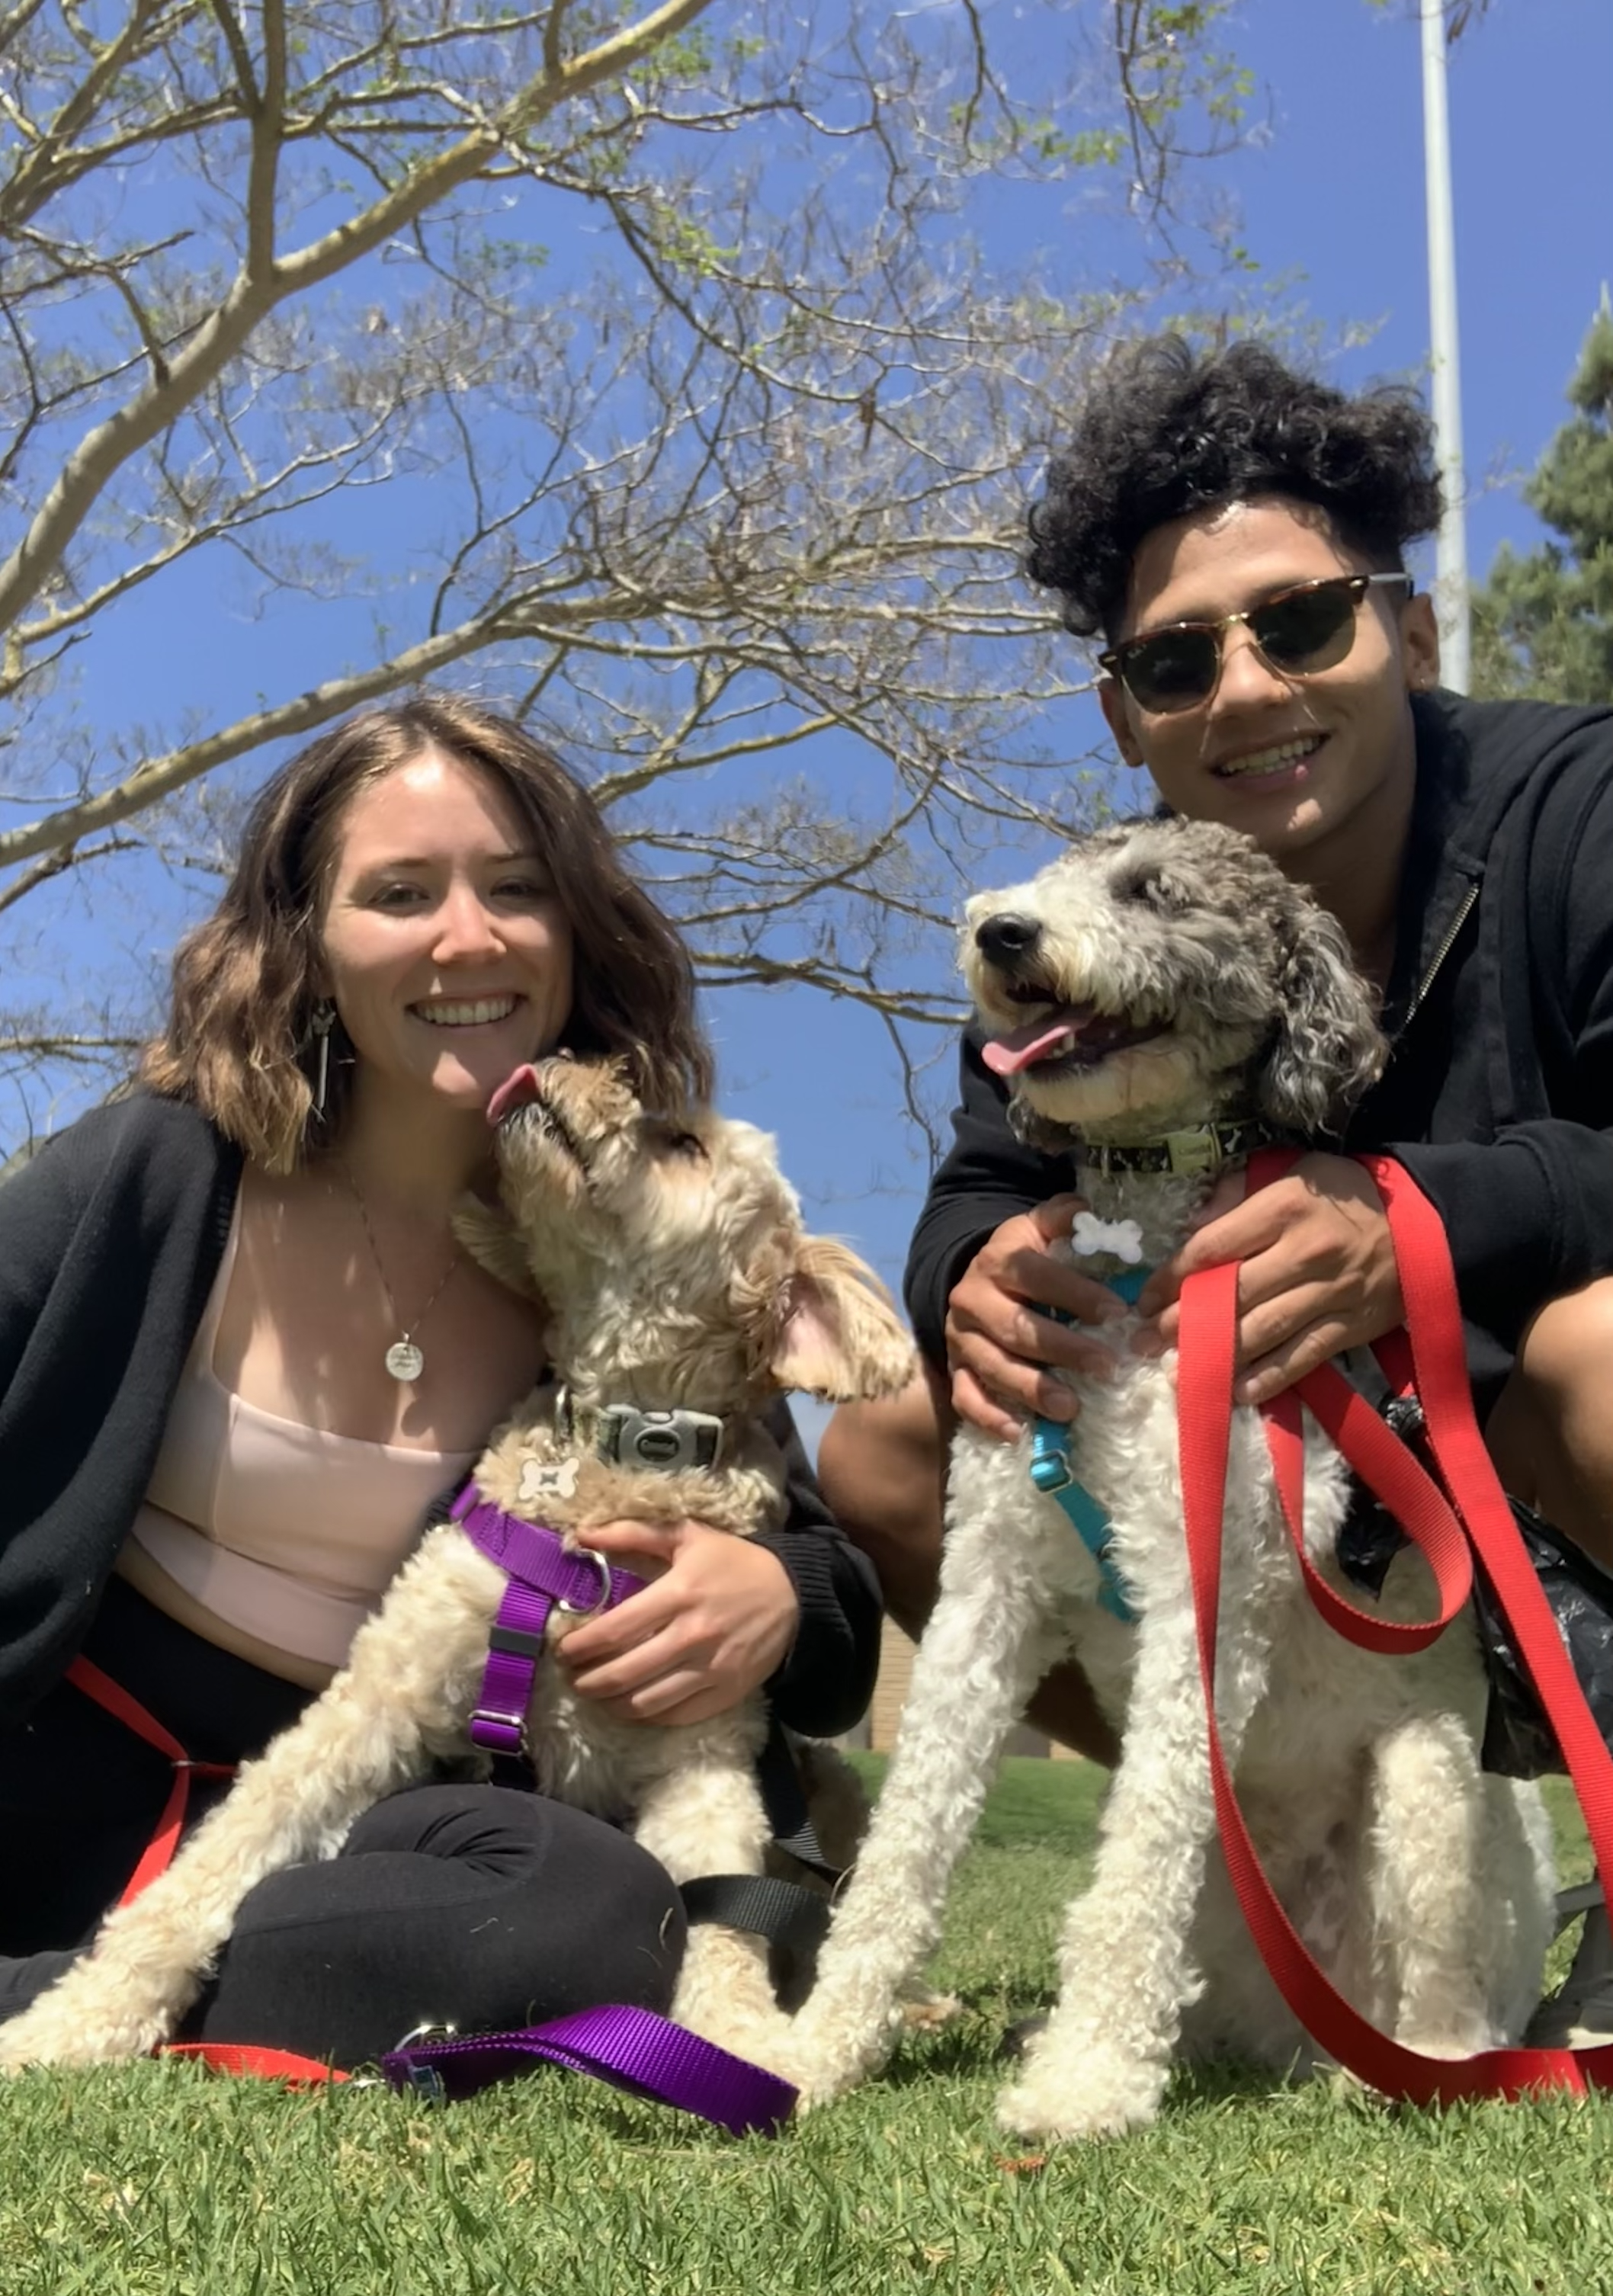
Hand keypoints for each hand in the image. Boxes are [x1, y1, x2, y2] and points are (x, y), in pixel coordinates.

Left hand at [555, 1518, 797, 1725]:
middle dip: (587, 1680)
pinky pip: (675, 1715)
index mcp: (679, 1593)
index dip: (581, 1646)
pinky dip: (646, 1715)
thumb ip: (632, 1534)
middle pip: (624, 1673)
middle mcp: (692, 1636)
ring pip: (645, 1702)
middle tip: (572, 1676)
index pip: (615, 1629)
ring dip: (611, 1703)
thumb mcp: (687, 1536)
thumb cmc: (733, 1562)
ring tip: (596, 1693)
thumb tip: (581, 1534)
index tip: (563, 1649)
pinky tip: (631, 1704)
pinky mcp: (725, 1692)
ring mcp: (710, 1669)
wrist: (794, 1593)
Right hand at [944, 1194, 1130, 1441]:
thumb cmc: (1023, 1257)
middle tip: (1108, 1368)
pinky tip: (1018, 1433)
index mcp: (998, 1260)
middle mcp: (972, 1299)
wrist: (972, 1279)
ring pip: (992, 1366)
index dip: (1076, 1293)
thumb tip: (1093, 1212)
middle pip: (1016, 1328)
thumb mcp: (1038, 1228)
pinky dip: (989, 1417)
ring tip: (1070, 1408)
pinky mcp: (954, 1368)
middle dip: (1064, 1350)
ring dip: (1031, 1389)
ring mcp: (960, 1338)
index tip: (1118, 1313)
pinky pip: (965, 1396)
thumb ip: (1065, 1218)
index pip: (1036, 1275)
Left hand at [1133, 1154, 1403, 1404]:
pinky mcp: (1349, 1327)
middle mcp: (1305, 1253)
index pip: (1215, 1246)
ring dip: (1215, 1354)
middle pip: (1232, 1294)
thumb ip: (1238, 1192)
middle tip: (1145, 1340)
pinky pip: (1302, 1358)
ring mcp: (1330, 1295)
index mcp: (1285, 1208)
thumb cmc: (1345, 1194)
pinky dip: (1267, 1378)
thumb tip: (1192, 1226)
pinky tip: (1233, 1390)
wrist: (1425, 1223)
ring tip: (1175, 1368)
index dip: (1174, 1275)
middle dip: (1183, 1321)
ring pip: (1263, 1331)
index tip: (1146, 1295)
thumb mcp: (1292, 1171)